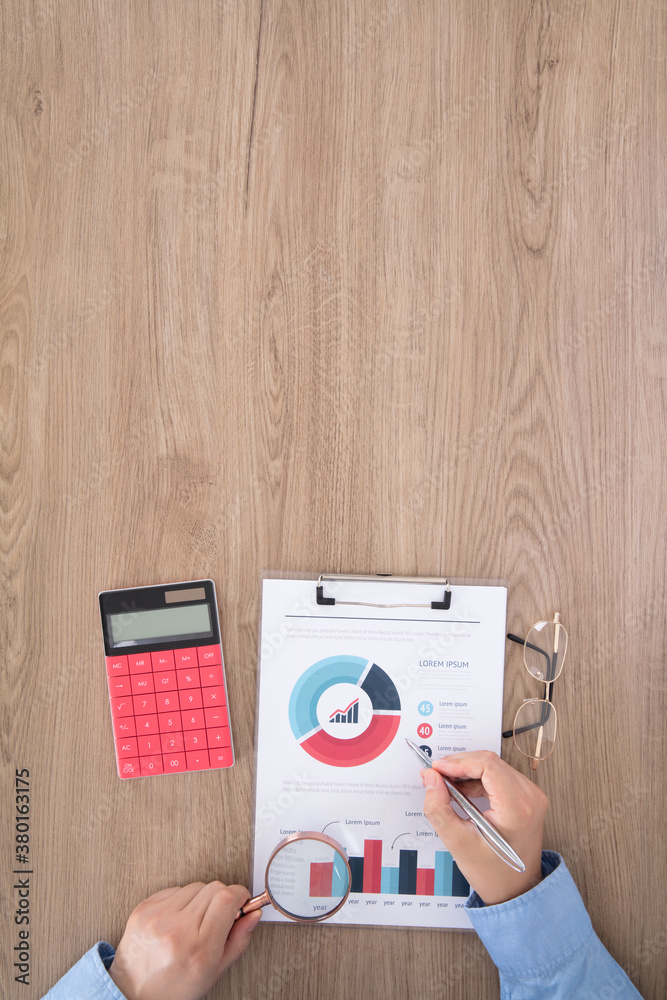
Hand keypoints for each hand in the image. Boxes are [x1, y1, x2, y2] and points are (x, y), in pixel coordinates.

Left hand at [108, 881, 261, 999]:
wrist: (132, 993)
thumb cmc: (173, 989)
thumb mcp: (213, 973)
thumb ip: (238, 941)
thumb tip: (253, 914)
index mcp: (199, 949)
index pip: (228, 898)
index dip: (240, 895)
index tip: (242, 901)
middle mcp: (177, 930)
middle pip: (214, 888)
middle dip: (222, 899)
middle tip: (218, 917)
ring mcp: (158, 917)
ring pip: (195, 886)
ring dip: (200, 900)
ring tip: (194, 923)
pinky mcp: (144, 909)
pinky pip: (174, 890)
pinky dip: (181, 901)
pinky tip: (177, 920)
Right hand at [421, 751, 547, 904]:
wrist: (517, 890)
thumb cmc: (492, 873)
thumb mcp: (458, 843)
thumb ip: (439, 808)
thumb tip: (431, 778)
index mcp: (517, 808)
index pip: (487, 765)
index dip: (458, 762)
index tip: (437, 769)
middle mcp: (530, 797)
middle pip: (489, 763)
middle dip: (459, 765)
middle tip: (435, 775)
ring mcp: (531, 796)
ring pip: (493, 767)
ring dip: (466, 771)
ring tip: (445, 784)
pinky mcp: (527, 797)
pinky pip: (499, 776)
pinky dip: (477, 779)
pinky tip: (461, 791)